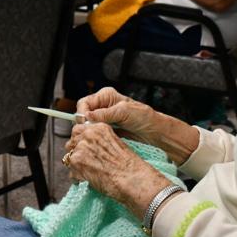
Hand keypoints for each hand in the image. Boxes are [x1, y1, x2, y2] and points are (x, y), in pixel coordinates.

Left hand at [63, 121, 171, 216]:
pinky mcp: (77, 162)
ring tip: (87, 173)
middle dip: (75, 152)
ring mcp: (81, 148)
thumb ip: (100, 140)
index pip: (78, 129)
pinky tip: (87, 180)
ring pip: (69, 157)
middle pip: (71, 142)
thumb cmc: (129, 165)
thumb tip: (89, 146)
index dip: (79, 140)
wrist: (132, 178)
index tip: (81, 147)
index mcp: (99, 128)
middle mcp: (88, 135)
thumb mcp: (116, 143)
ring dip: (76, 166)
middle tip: (83, 161)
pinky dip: (77, 178)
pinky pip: (71, 172)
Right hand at [79, 86, 201, 164]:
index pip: (85, 103)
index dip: (82, 113)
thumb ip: (105, 114)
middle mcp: (103, 105)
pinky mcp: (107, 129)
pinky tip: (100, 141)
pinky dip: (95, 137)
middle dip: (84, 124)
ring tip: (95, 138)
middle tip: (89, 133)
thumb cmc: (144, 117)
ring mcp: (105, 118)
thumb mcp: (124, 112)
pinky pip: (95, 132)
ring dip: (89, 131)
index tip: (84, 124)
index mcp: (106, 96)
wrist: (155, 131)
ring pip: (88, 125)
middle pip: (84, 114)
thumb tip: (87, 116)